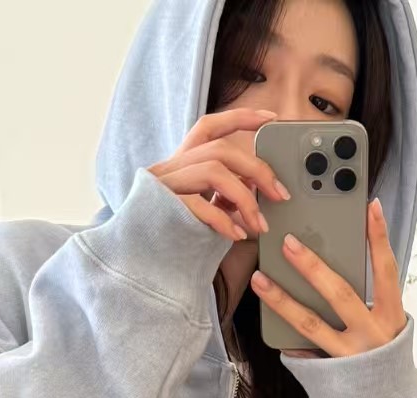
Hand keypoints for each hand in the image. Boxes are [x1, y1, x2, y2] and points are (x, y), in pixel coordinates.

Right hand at [147, 108, 290, 241]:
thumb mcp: (204, 209)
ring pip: (213, 170)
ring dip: (245, 198)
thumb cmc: (174, 236)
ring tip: (260, 225)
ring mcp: (164, 185)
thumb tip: (257, 190)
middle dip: (256, 169)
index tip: (271, 118)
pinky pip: (199, 203)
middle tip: (280, 194)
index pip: (210, 127)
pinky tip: (237, 235)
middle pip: (220, 149)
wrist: (136, 260)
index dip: (240, 118)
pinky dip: (224, 219)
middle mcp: (171, 166)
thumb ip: (224, 195)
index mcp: (182, 162)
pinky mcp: (162, 206)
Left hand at [250, 198, 406, 358]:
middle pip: (341, 294)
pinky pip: (303, 350)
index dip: (379, 239)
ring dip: (282, 299)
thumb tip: (333, 259)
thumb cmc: (382, 352)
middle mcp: (372, 334)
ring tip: (260, 278)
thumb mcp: (385, 321)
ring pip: (310, 324)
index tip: (371, 207)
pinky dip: (285, 335)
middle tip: (288, 242)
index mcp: (392, 316)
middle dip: (314, 266)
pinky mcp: (330, 372)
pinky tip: (266, 320)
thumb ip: (368, 294)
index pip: (386, 271)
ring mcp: (350, 354)